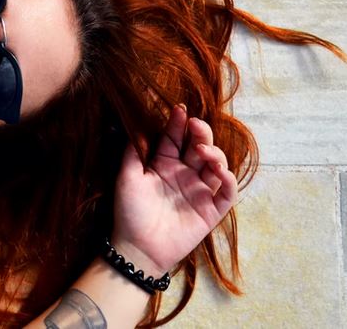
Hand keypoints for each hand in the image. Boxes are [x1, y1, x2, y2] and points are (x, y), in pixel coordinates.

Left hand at [111, 105, 238, 276]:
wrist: (137, 247)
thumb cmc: (129, 211)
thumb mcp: (127, 176)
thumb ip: (133, 151)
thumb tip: (135, 122)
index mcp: (164, 164)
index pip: (175, 138)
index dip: (179, 124)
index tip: (179, 110)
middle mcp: (184, 174)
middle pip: (199, 147)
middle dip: (201, 133)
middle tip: (196, 125)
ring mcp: (199, 191)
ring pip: (217, 166)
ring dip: (215, 155)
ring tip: (203, 151)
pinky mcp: (211, 211)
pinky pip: (227, 194)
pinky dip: (229, 181)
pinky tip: (221, 172)